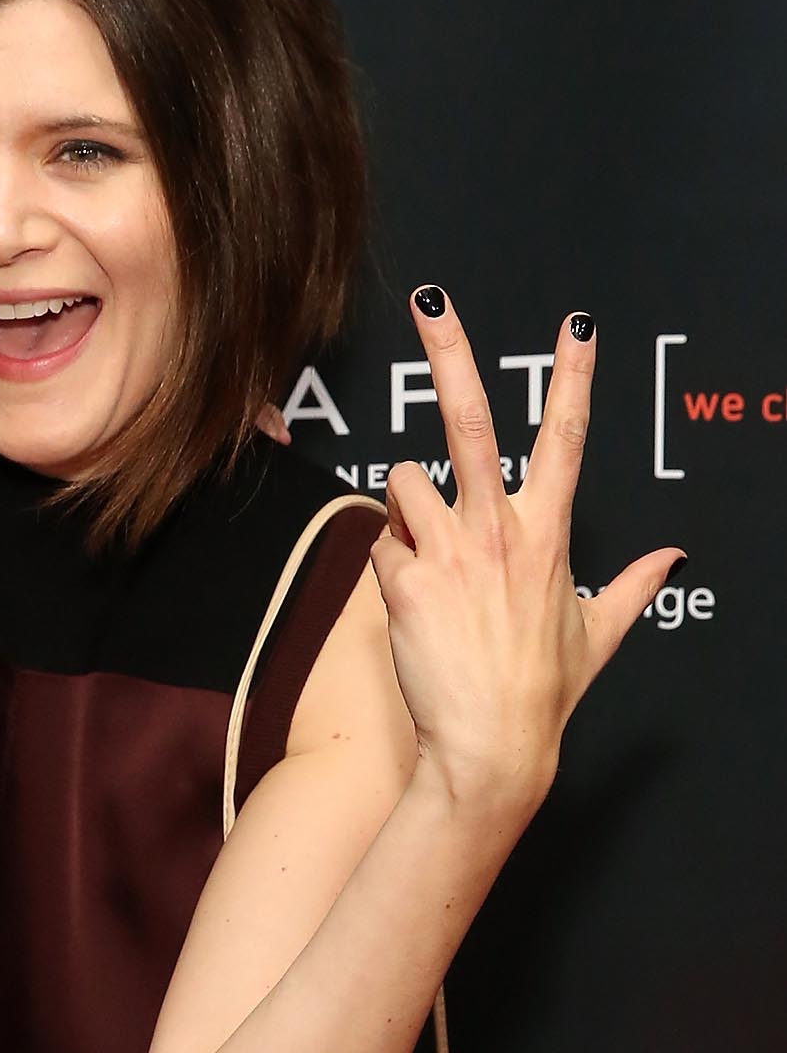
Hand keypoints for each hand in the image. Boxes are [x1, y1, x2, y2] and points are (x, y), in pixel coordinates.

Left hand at [371, 294, 682, 822]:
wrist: (490, 749)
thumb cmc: (542, 693)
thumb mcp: (597, 634)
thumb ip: (632, 586)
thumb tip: (674, 556)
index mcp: (549, 534)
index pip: (568, 439)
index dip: (573, 378)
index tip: (576, 327)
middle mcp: (499, 530)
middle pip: (469, 422)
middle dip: (451, 354)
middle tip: (432, 303)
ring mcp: (449, 552)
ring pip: (402, 481)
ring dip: (403, 506)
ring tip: (425, 554)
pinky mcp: (405, 581)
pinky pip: (379, 544)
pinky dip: (387, 564)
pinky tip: (408, 601)